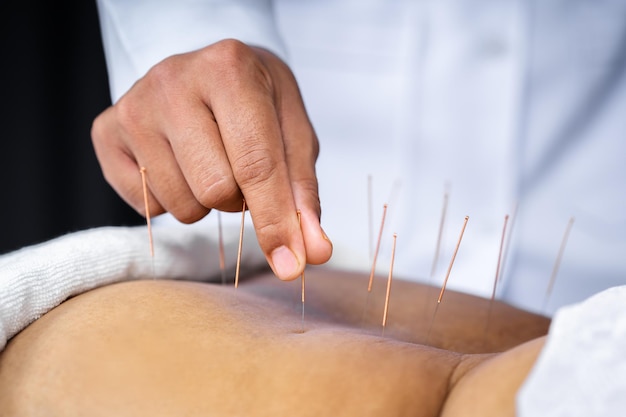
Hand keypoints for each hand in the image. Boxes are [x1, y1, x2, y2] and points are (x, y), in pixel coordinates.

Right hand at [91, 39, 331, 279]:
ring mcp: (133, 107)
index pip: (255, 165)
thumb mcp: (292, 134)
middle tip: (240, 170)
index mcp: (229, 69)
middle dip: (238, 200)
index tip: (291, 266)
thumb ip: (302, 194)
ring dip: (206, 202)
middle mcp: (173, 81)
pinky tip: (177, 164)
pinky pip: (146, 207)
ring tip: (209, 162)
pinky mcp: (106, 132)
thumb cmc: (257, 103)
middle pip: (215, 190)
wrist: (209, 71)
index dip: (276, 222)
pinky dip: (172, 201)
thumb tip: (312, 253)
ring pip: (182, 205)